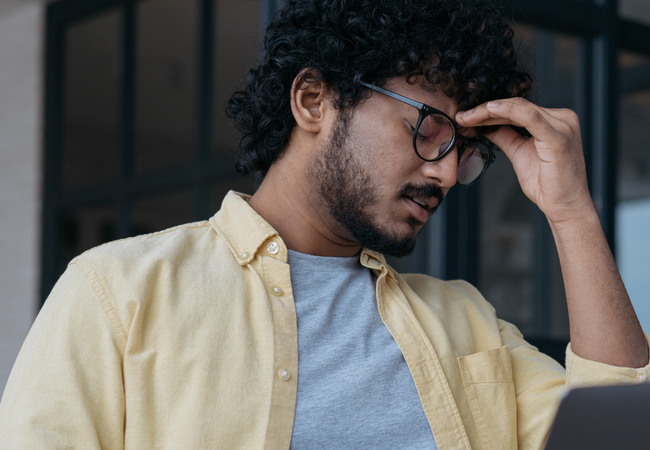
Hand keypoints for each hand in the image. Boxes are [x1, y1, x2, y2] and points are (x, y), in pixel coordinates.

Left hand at [455, 98, 594, 226]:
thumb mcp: (519, 153)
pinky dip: (507, 111)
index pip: (517, 108)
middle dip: (485, 110)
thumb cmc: (547, 184)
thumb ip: (505, 136)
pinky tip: (488, 110)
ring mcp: (563, 125)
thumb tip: (485, 126)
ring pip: (519, 108)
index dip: (489, 111)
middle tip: (461, 116)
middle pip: (517, 105)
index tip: (465, 117)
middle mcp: (562, 118)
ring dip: (488, 111)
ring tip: (466, 117)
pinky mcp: (558, 136)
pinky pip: (529, 117)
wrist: (565, 206)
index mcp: (555, 121)